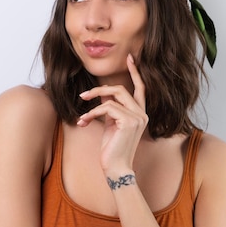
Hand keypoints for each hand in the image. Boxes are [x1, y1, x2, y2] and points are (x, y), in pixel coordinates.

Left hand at [77, 54, 147, 175]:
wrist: (116, 168)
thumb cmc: (113, 149)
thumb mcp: (111, 124)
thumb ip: (111, 108)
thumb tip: (103, 94)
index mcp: (141, 114)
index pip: (141, 88)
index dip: (135, 72)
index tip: (130, 58)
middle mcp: (143, 114)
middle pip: (121, 89)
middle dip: (100, 89)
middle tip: (84, 95)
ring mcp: (138, 117)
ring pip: (113, 97)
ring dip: (92, 105)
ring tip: (82, 116)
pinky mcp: (129, 122)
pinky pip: (106, 108)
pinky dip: (92, 113)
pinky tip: (84, 123)